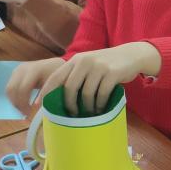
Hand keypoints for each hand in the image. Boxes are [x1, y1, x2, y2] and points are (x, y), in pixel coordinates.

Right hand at [7, 57, 65, 116]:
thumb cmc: (58, 75)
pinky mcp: (15, 74)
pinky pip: (10, 88)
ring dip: (15, 102)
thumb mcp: (55, 85)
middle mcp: (23, 68)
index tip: (29, 114)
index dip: (24, 103)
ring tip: (24, 110)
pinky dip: (14, 98)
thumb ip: (46, 95)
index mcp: (34, 70)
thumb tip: (37, 108)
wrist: (55, 65)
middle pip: (12, 89)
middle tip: (25, 113)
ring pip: (9, 90)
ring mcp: (17, 70)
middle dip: (17, 104)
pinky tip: (22, 104)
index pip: (23, 89)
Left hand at [41, 43, 160, 114]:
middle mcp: (84, 61)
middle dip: (69, 104)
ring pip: (86, 93)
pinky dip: (100, 105)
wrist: (131, 55)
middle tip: (73, 114)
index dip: (45, 92)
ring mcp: (98, 67)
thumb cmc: (106, 64)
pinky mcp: (112, 73)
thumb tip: (59, 98)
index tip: (39, 105)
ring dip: (87, 107)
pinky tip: (101, 109)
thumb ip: (75, 75)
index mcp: (75, 60)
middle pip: (69, 88)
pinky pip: (102, 94)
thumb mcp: (88, 64)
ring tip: (90, 112)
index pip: (55, 77)